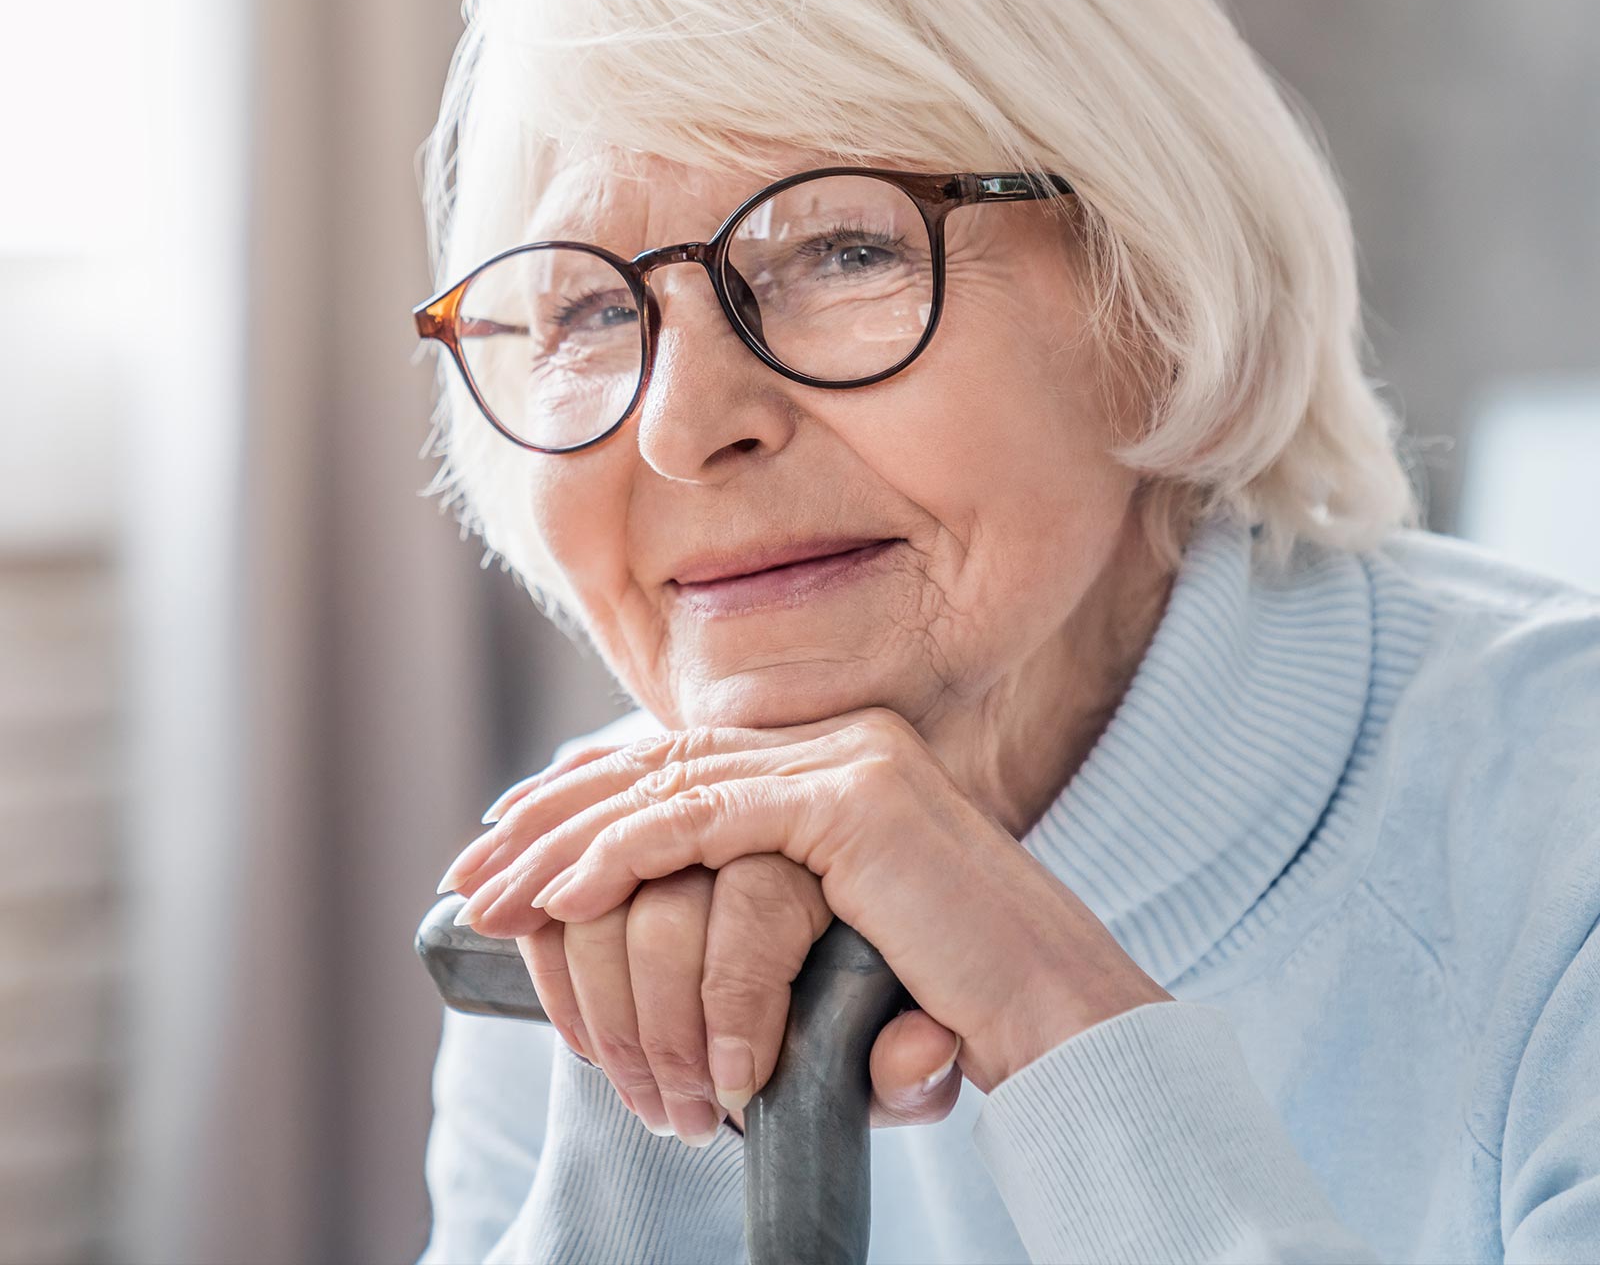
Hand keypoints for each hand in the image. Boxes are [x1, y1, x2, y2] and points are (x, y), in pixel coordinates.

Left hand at [438, 710, 1170, 1092]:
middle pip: (664, 762)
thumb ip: (762, 900)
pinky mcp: (854, 804)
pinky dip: (622, 855)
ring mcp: (853, 761)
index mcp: (843, 757)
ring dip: (565, 842)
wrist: (1061, 1022)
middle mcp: (846, 740)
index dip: (591, 795)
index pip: (688, 762)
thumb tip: (652, 913)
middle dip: (555, 813)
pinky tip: (561, 896)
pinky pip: (705, 822)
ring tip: (490, 893)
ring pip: (669, 786)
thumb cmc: (952, 996)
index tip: (514, 840)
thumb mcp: (834, 934)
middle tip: (474, 866)